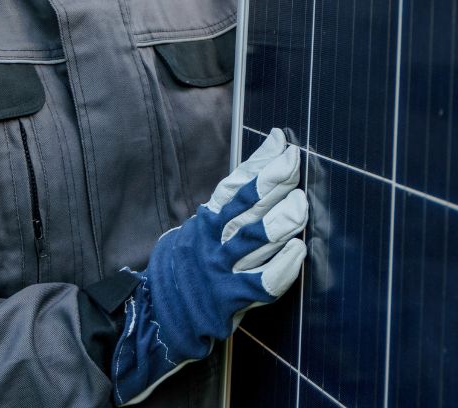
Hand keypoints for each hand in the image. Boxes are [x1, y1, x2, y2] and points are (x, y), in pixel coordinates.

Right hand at [111, 129, 307, 402]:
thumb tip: (265, 158)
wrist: (157, 314)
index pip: (236, 184)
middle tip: (295, 164)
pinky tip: (297, 251)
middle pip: (247, 206)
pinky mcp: (229, 299)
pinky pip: (261, 281)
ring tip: (299, 205)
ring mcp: (220, 270)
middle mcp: (212, 241)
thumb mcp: (201, 225)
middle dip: (274, 181)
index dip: (261, 162)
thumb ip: (233, 198)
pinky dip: (283, 265)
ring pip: (255, 240)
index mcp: (206, 220)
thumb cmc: (189, 262)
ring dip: (280, 219)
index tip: (283, 142)